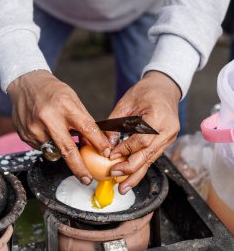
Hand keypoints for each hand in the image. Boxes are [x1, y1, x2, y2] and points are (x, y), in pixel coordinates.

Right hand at [7, 70, 110, 184]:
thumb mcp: (72, 99)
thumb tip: (94, 143)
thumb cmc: (52, 91)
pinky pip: (41, 147)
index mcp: (64, 106)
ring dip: (59, 149)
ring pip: (52, 151)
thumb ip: (83, 121)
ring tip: (55, 133)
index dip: (98, 143)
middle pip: (66, 149)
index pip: (86, 128)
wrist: (25, 83)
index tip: (106, 154)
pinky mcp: (25, 135)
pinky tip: (44, 130)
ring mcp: (34, 128)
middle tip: (87, 179)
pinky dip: (46, 143)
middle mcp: (48, 118)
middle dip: (79, 168)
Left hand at [107, 71, 180, 193]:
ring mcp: (169, 138)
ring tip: (123, 187)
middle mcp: (167, 131)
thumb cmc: (145, 91)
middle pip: (148, 154)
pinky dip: (140, 166)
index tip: (110, 156)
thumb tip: (106, 143)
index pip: (141, 140)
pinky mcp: (166, 141)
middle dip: (130, 169)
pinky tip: (130, 176)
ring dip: (136, 174)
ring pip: (151, 160)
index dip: (125, 150)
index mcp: (159, 118)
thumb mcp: (126, 102)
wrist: (164, 87)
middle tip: (115, 177)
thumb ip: (115, 123)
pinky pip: (152, 156)